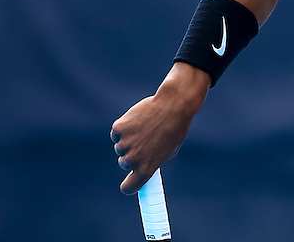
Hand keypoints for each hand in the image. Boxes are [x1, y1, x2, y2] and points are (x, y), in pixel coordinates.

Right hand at [111, 62, 208, 193]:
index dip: (129, 184)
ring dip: (129, 139)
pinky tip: (138, 120)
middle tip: (146, 141)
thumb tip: (142, 168)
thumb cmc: (175, 128)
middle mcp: (132, 160)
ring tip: (146, 127)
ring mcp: (123, 144)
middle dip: (132, 154)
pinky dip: (125, 127)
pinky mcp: (118, 129)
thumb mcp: (168, 151)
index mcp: (146, 168)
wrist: (174, 106)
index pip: (129, 188)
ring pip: (120, 146)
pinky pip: (117, 132)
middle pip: (124, 164)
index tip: (130, 180)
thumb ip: (153, 161)